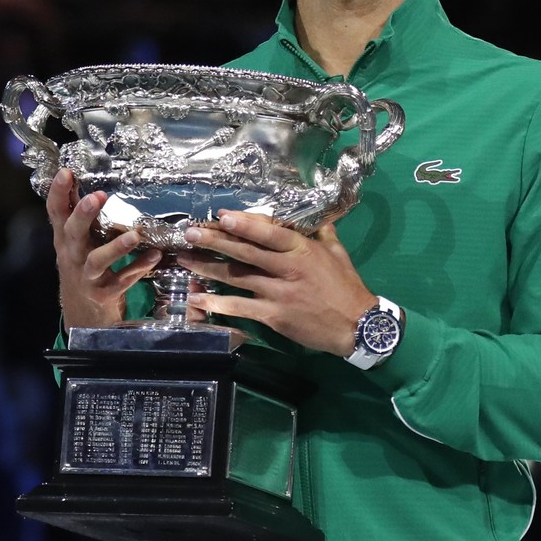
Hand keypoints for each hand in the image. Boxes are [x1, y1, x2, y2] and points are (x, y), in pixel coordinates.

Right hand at [47, 167, 161, 328]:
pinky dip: (138, 268)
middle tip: (96, 196)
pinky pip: (123, 279)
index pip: (56, 213)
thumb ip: (78, 214)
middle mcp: (72, 256)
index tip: (67, 172)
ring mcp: (87, 276)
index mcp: (65, 240)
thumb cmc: (83, 265)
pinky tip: (154, 256)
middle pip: (73, 234)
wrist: (84, 311)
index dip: (58, 193)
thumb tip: (76, 177)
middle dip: (83, 215)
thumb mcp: (77, 241)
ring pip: (97, 261)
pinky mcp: (105, 292)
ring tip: (134, 236)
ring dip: (115, 248)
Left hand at [176, 213, 374, 355]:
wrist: (356, 325)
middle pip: (245, 252)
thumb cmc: (347, 287)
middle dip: (214, 241)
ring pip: (236, 276)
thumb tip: (313, 216)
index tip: (220, 216)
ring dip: (207, 268)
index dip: (244, 224)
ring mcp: (278, 293)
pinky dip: (217, 303)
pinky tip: (198, 298)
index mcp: (303, 250)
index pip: (269, 232)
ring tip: (184, 260)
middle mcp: (288, 269)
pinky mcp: (273, 316)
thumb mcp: (337, 253)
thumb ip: (322, 232)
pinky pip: (240, 307)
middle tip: (189, 233)